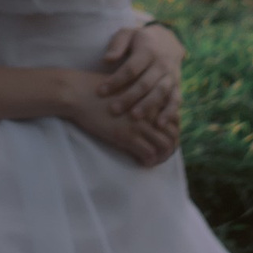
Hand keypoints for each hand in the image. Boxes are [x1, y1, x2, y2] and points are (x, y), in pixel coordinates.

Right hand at [57, 67, 177, 168]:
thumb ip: (137, 99)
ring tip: (152, 161)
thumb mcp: (123, 90)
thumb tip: (141, 112)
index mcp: (149, 98)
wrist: (78, 93)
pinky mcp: (127, 136)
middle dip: (170, 147)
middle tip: (160, 155)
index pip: (174, 119)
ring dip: (161, 157)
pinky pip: (149, 154)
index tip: (162, 139)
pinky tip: (140, 162)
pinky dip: (148, 161)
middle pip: (174, 134)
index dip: (172, 132)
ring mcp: (140, 124)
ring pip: (165, 146)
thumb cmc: (96, 90)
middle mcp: (149, 111)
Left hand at [100, 22, 181, 150]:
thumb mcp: (127, 34)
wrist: (168, 40)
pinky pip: (176, 100)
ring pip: (161, 92)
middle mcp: (162, 63)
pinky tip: (160, 124)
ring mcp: (171, 75)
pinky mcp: (177, 85)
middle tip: (113, 110)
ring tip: (134, 118)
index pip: (131, 68)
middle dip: (129, 97)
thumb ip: (117, 44)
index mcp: (148, 50)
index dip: (116, 80)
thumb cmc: (139, 40)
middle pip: (145, 83)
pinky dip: (170, 112)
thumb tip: (107, 60)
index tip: (100, 91)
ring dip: (148, 106)